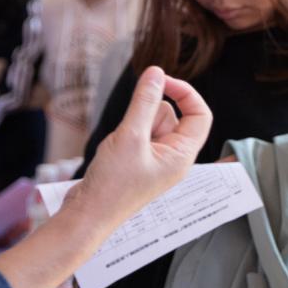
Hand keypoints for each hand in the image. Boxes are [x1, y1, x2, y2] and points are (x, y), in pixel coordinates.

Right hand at [72, 67, 212, 226]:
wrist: (87, 214)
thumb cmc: (112, 185)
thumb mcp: (130, 136)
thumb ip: (145, 101)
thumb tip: (156, 72)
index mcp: (182, 156)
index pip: (200, 114)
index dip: (185, 93)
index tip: (162, 80)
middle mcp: (174, 158)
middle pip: (172, 116)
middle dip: (148, 114)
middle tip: (130, 133)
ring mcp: (156, 160)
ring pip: (151, 122)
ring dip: (133, 124)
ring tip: (119, 146)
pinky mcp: (139, 161)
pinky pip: (138, 133)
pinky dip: (125, 134)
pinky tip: (114, 151)